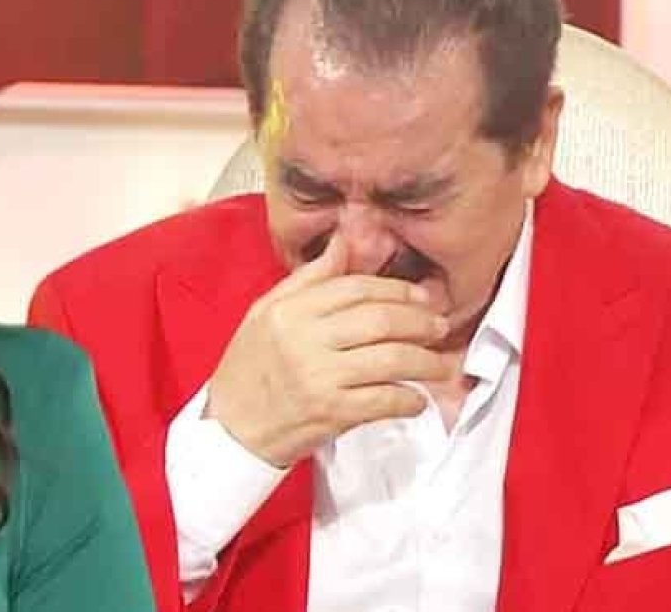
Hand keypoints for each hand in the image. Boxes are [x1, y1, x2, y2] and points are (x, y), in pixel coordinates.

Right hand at [206, 233, 450, 466]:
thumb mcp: (265, 313)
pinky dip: (410, 399)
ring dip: (426, 361)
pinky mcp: (332, 413)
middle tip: (438, 326)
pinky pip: (386, 400)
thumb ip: (308, 278)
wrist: (230, 429)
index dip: (396, 289)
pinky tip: (416, 398)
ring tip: (440, 363)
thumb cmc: (248, 370)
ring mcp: (320, 377)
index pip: (356, 288)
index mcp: (288, 312)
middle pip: (381, 319)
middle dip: (420, 321)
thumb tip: (343, 242)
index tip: (419, 296)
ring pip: (392, 359)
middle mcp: (304, 340)